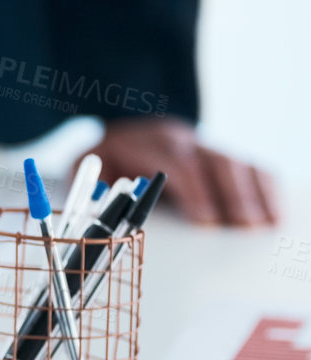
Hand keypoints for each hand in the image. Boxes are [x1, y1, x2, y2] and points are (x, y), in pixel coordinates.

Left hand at [83, 117, 277, 227]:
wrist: (119, 131)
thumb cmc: (103, 160)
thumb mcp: (84, 169)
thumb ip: (94, 187)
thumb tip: (104, 207)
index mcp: (148, 142)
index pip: (178, 164)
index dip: (196, 192)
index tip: (207, 221)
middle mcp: (183, 139)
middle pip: (216, 161)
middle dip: (234, 195)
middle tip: (246, 228)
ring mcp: (205, 145)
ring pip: (237, 163)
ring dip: (256, 193)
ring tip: (268, 224)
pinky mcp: (218, 155)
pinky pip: (249, 167)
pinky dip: (265, 187)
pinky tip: (275, 211)